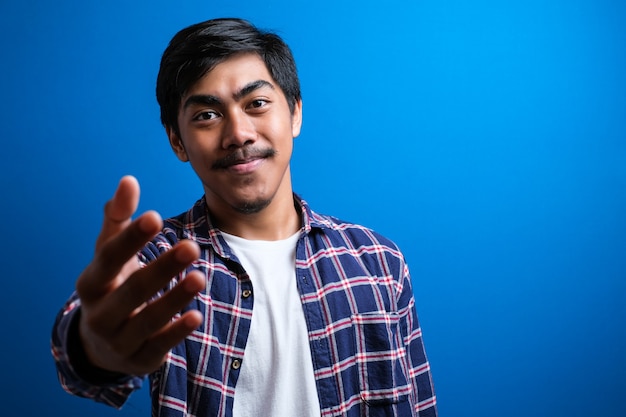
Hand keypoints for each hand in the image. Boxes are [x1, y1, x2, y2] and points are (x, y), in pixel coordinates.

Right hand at [75, 176, 204, 375]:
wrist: (102, 343)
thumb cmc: (112, 285)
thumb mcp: (109, 254)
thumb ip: (120, 218)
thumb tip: (128, 180)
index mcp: (91, 283)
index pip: (109, 259)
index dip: (131, 239)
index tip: (155, 217)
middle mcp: (99, 313)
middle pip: (132, 289)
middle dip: (162, 268)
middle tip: (192, 246)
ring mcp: (118, 339)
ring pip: (147, 320)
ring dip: (174, 299)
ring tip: (200, 277)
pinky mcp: (139, 360)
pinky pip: (159, 346)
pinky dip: (177, 332)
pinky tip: (196, 316)